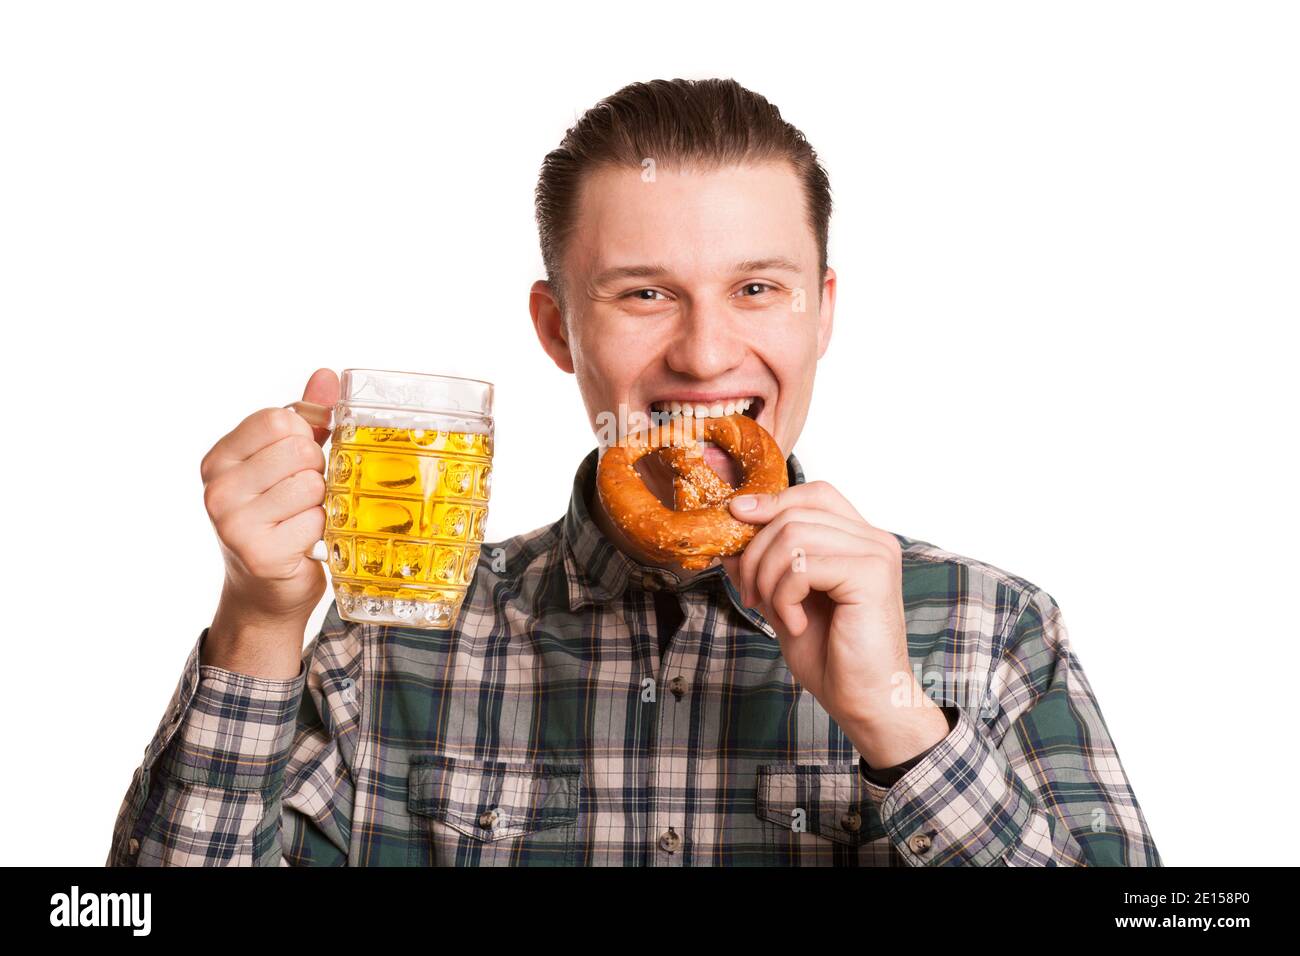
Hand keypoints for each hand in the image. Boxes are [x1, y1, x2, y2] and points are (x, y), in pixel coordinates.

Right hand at [199, 368, 337, 676]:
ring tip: (300, 519)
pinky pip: (316, 520)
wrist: (265, 591)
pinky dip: (320, 531)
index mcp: (219, 458)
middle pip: (298, 450)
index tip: (297, 460)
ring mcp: (233, 523)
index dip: (304, 437)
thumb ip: (307, 417)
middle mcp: (216, 488)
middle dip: (315, 471)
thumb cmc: (278, 517)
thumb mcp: (287, 462)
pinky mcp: (258, 553)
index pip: (278, 419)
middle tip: (301, 497)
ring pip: (311, 485)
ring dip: (320, 504)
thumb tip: (329, 375)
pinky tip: (302, 543)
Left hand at [719, 481, 948, 767]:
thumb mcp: (783, 602)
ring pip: (793, 535)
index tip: (735, 518)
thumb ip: (764, 566)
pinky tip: (796, 624)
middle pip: (794, 513)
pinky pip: (803, 565)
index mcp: (858, 540)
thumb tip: (729, 534)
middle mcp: (873, 539)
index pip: (812, 494)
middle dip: (756, 553)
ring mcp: (875, 554)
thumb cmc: (832, 658)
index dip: (771, 501)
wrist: (866, 703)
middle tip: (750, 595)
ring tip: (776, 614)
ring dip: (768, 578)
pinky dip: (784, 597)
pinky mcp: (871, 575)